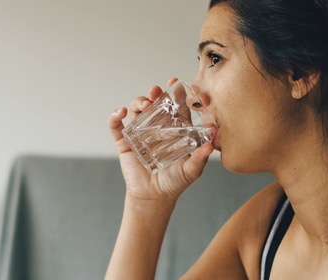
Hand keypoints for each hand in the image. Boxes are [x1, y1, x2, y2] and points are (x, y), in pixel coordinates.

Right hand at [108, 78, 214, 200]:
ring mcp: (140, 134)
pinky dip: (115, 117)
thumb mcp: (192, 170)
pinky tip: (120, 112)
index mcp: (175, 130)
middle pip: (155, 104)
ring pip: (137, 111)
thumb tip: (212, 145)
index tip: (176, 83)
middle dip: (155, 94)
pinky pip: (116, 126)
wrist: (155, 197)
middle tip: (156, 91)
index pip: (176, 107)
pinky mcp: (125, 143)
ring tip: (143, 103)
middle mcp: (157, 128)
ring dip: (138, 102)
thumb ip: (200, 157)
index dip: (176, 94)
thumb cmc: (175, 181)